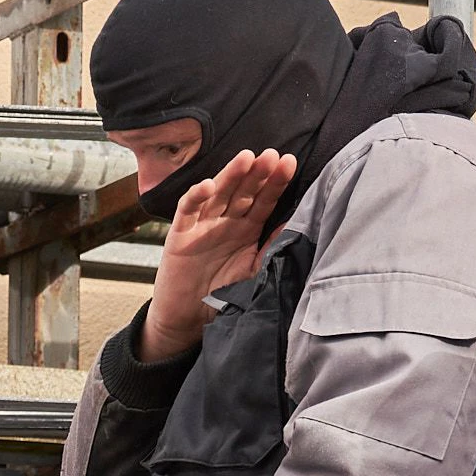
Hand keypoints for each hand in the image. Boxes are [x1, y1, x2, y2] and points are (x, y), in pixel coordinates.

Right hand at [138, 148, 294, 362]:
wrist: (188, 320)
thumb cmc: (221, 295)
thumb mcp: (254, 272)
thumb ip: (272, 249)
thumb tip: (295, 226)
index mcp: (246, 229)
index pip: (264, 200)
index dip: (275, 182)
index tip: (289, 163)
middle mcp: (226, 222)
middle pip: (243, 191)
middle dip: (257, 173)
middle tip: (272, 155)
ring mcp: (202, 225)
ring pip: (218, 194)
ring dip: (230, 175)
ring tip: (246, 159)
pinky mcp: (180, 235)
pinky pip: (187, 211)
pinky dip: (195, 197)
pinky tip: (207, 186)